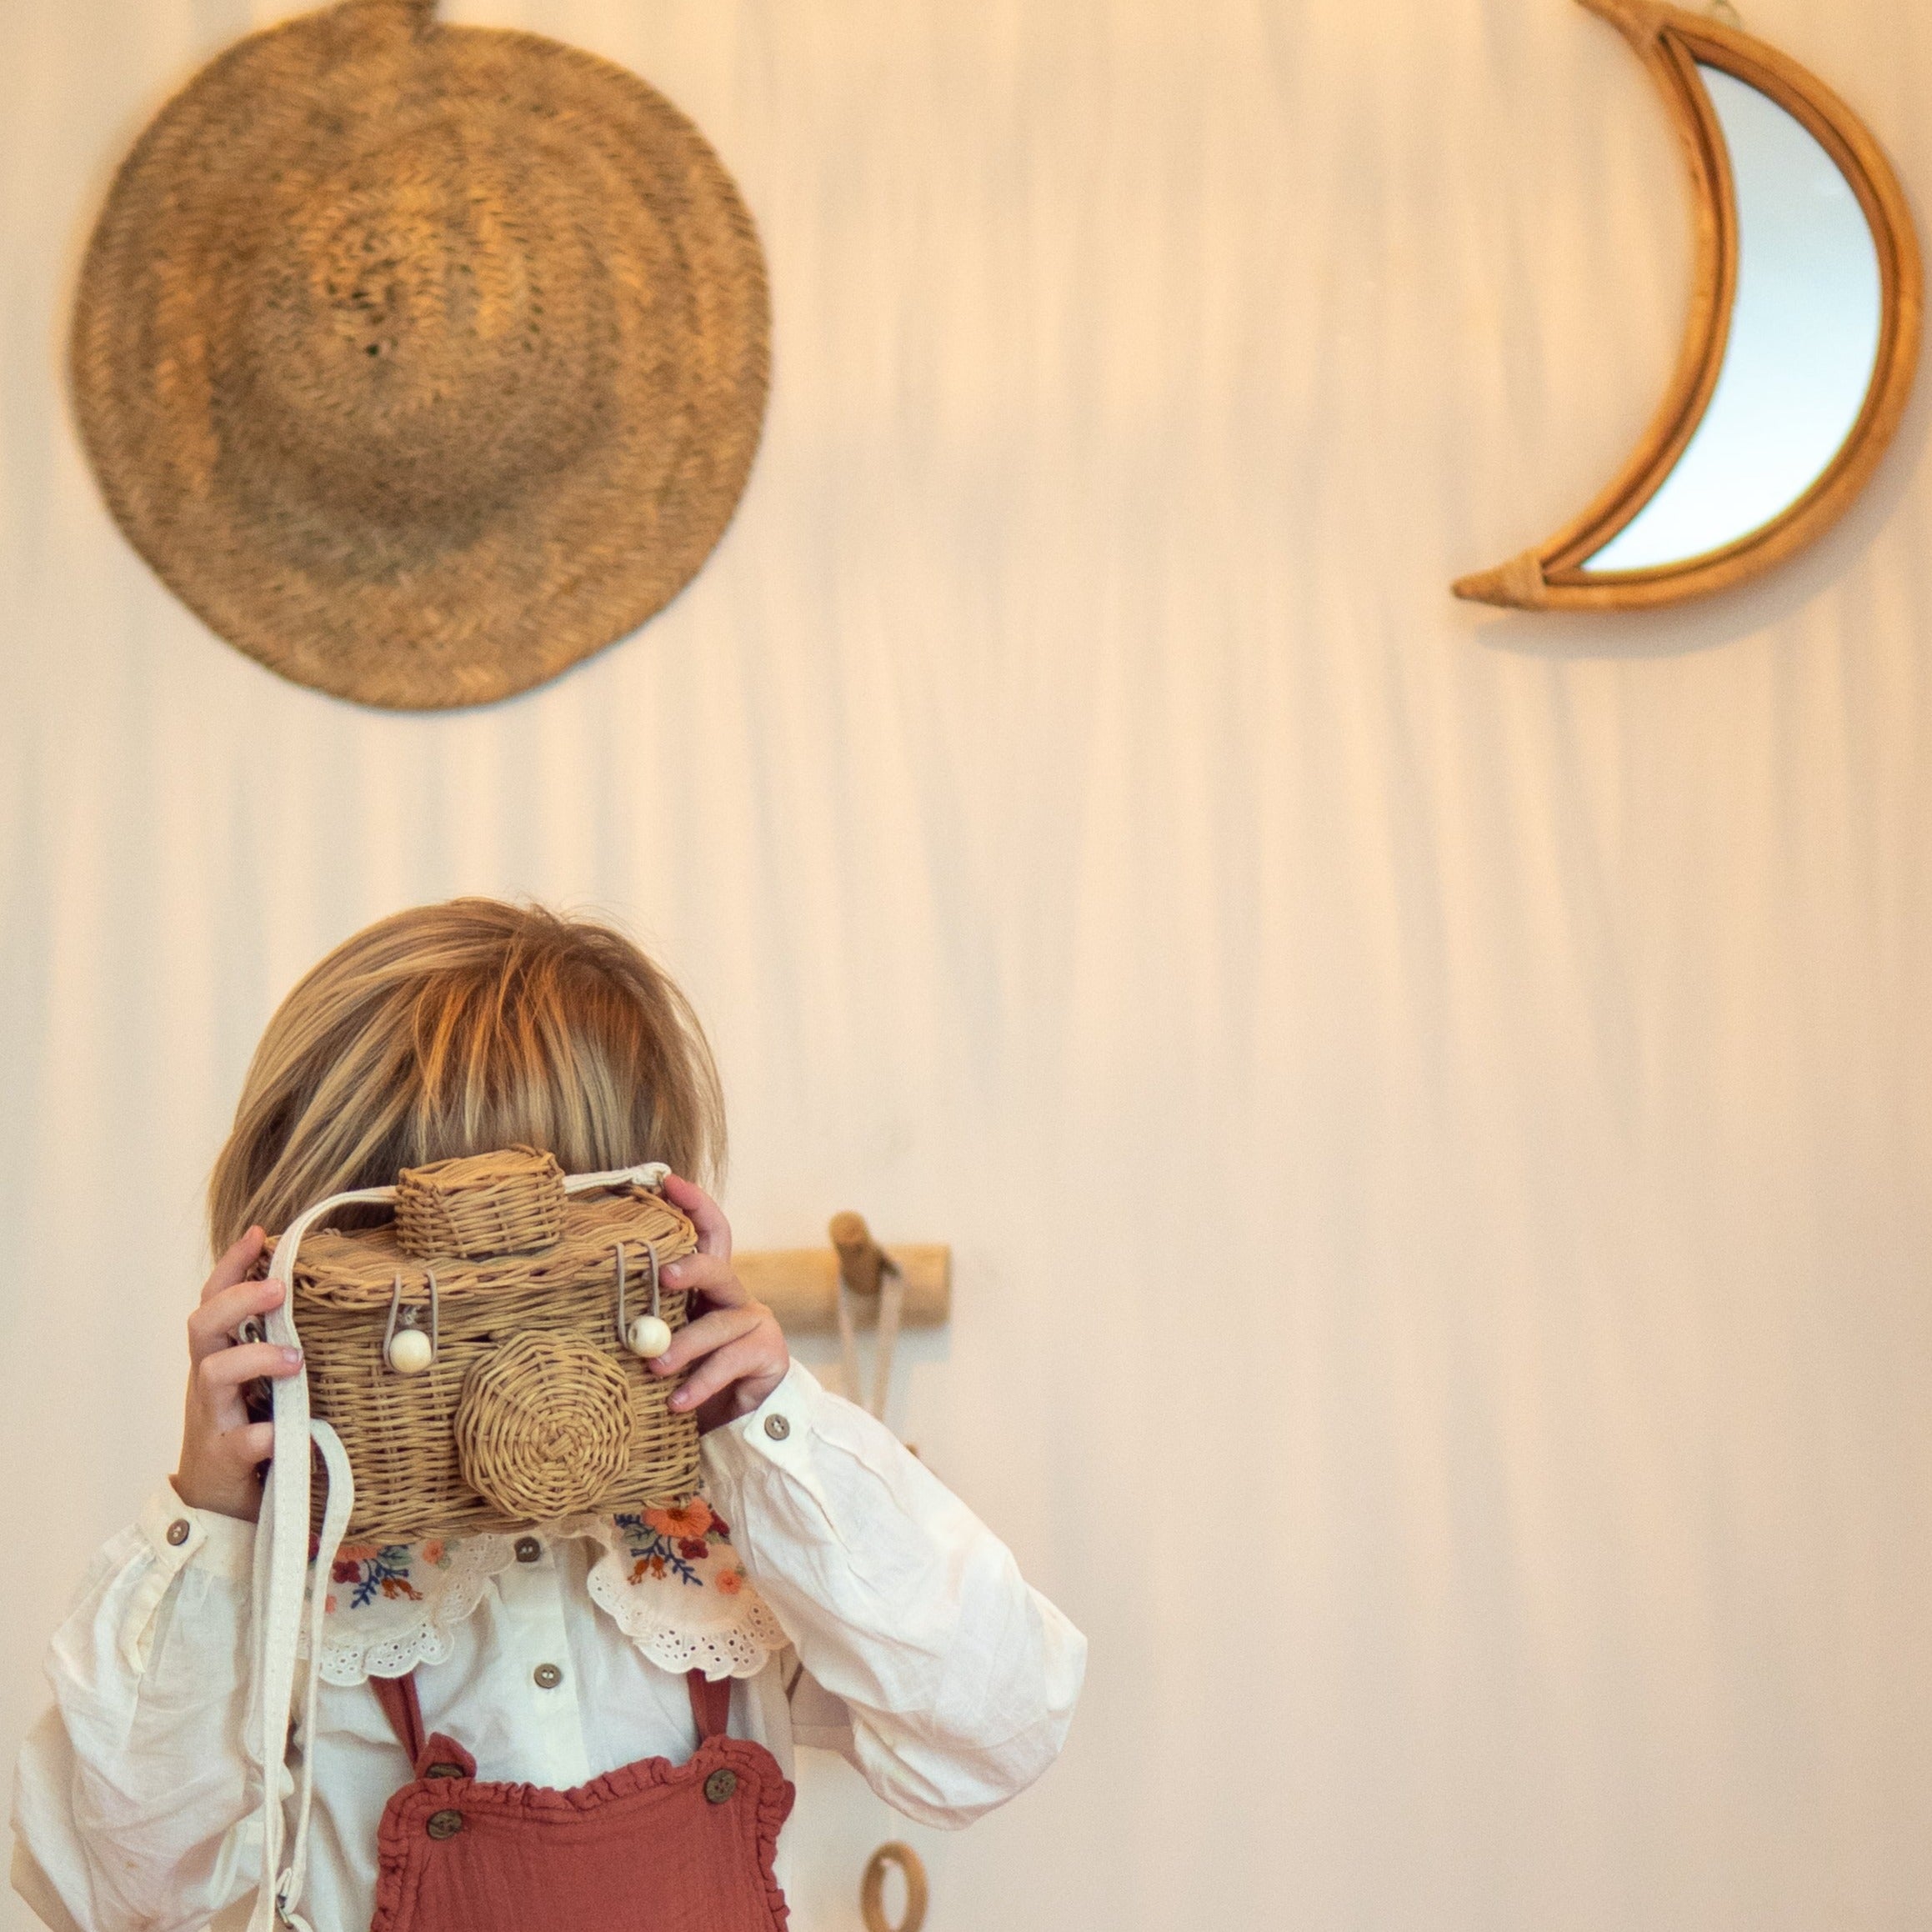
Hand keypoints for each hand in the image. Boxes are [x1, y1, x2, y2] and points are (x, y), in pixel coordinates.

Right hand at [173, 1228, 305, 1521]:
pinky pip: (240, 1442)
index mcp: (220, 1355)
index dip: (233, 1264)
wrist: (217, 1503)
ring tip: (295, 1360)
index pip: (215, 1299)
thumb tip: (333, 1299)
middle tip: (278, 1289)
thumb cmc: (249, 1427)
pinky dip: (264, 1435)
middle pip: (203, 1325)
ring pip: (213, 1375)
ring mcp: (213, 1419)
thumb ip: (282, 1344)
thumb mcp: (262, 1380)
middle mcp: (209, 1381)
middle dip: (238, 1300)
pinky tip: (291, 1433)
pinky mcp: (223, 1459)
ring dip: (254, 1359)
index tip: (259, 1232)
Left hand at [650, 1175, 789, 1433]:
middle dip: (689, 1268)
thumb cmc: (688, 1381)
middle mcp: (734, 1299)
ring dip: (684, 1346)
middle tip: (662, 1276)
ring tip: (655, 1367)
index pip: (708, 1234)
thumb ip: (646, 1324)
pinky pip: (729, 1363)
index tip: (668, 1181)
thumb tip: (586, 1300)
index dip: (694, 1205)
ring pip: (718, 1326)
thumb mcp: (665, 1346)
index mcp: (708, 1289)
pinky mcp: (768, 1354)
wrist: (736, 1428)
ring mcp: (755, 1324)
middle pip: (717, 1268)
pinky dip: (700, 1385)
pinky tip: (677, 1403)